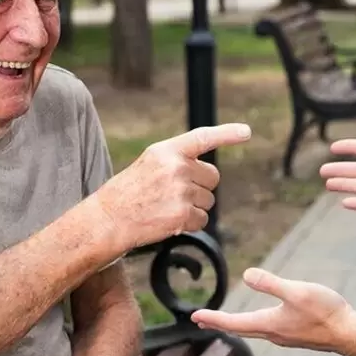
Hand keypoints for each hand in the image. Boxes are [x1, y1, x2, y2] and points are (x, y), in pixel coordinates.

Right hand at [93, 123, 251, 249]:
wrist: (109, 219)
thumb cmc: (130, 192)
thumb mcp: (151, 163)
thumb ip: (178, 160)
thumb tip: (209, 172)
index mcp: (167, 151)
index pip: (203, 137)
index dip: (227, 134)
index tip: (246, 132)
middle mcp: (176, 168)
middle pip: (212, 177)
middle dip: (201, 186)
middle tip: (176, 193)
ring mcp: (181, 192)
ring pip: (209, 200)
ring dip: (194, 207)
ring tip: (168, 207)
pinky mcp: (183, 215)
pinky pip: (202, 220)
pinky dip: (191, 224)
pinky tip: (170, 220)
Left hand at [190, 268, 353, 352]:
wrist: (350, 333)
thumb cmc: (325, 311)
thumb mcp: (297, 292)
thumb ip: (271, 283)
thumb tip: (246, 274)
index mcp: (268, 324)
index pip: (233, 322)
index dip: (213, 318)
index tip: (194, 316)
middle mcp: (273, 334)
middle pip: (239, 329)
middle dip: (219, 323)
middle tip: (200, 320)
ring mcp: (284, 336)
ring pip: (253, 331)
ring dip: (236, 324)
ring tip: (225, 320)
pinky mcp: (295, 335)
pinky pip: (267, 330)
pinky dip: (253, 325)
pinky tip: (259, 321)